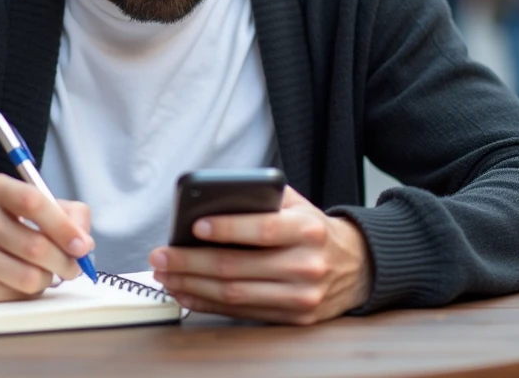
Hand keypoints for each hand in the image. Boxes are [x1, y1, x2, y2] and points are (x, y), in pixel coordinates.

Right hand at [0, 173, 92, 302]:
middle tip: (73, 267)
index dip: (64, 226)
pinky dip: (26, 292)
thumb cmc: (2, 226)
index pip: (33, 201)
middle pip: (35, 246)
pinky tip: (18, 281)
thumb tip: (84, 243)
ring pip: (28, 277)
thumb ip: (67, 214)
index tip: (82, 245)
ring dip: (46, 280)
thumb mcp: (30, 206)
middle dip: (65, 262)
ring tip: (44, 273)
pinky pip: (12, 295)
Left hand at [148, 187, 371, 324]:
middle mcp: (306, 264)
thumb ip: (261, 200)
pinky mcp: (295, 318)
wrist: (358, 266)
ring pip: (234, 295)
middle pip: (237, 268)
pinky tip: (187, 293)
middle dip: (190, 262)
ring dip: (192, 286)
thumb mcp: (296, 205)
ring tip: (166, 275)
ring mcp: (301, 296)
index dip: (226, 229)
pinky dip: (208, 304)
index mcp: (307, 229)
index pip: (262, 229)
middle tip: (160, 256)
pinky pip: (242, 313)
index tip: (193, 226)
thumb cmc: (313, 230)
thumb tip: (209, 203)